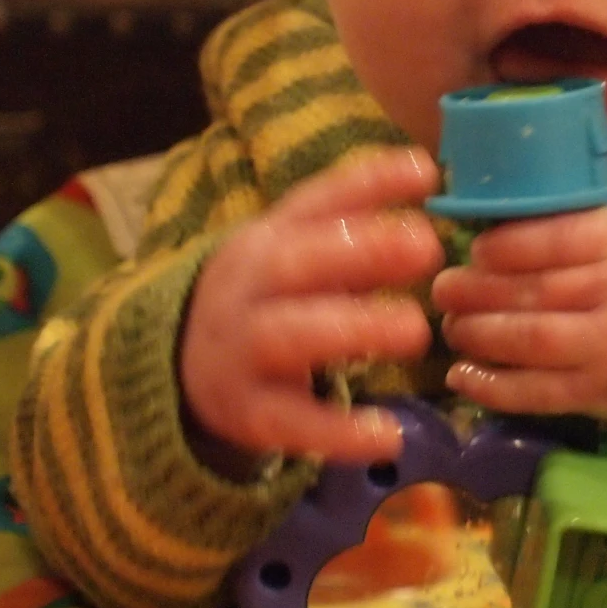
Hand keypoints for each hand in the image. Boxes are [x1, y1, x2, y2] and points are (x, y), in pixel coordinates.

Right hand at [180, 147, 443, 463]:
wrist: (180, 367)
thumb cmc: (267, 297)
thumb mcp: (295, 250)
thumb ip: (353, 217)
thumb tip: (426, 173)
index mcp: (266, 239)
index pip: (314, 202)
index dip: (367, 184)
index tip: (425, 172)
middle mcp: (247, 286)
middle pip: (293, 263)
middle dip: (359, 251)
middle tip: (426, 248)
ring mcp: (241, 349)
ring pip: (289, 335)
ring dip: (353, 330)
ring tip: (415, 331)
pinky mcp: (248, 412)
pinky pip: (291, 422)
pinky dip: (340, 432)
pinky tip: (390, 435)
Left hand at [430, 208, 606, 450]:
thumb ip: (584, 230)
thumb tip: (503, 226)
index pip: (558, 238)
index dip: (507, 244)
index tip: (476, 247)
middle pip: (533, 289)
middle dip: (476, 289)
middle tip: (443, 287)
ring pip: (529, 340)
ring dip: (478, 333)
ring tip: (452, 326)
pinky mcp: (601, 395)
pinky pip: (538, 394)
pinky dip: (495, 387)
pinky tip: (463, 376)